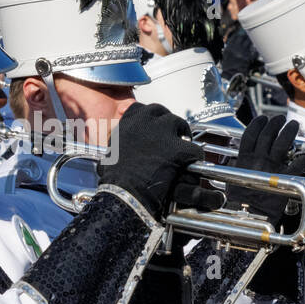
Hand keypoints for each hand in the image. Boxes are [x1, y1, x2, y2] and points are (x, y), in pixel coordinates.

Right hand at [97, 103, 217, 217]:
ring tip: (182, 149)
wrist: (124, 194)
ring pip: (180, 124)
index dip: (151, 120)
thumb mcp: (110, 155)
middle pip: (163, 114)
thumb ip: (118, 146)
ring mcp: (164, 133)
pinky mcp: (179, 149)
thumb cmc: (114, 180)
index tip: (154, 128)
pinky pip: (194, 149)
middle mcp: (146, 122)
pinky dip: (194, 157)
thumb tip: (119, 150)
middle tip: (171, 137)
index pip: (142, 110)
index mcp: (128, 123)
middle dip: (168, 124)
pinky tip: (191, 167)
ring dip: (182, 135)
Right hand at [227, 115, 304, 228]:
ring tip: (294, 125)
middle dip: (275, 123)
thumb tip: (239, 162)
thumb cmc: (237, 203)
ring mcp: (273, 168)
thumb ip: (238, 168)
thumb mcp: (232, 181)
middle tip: (281, 118)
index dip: (257, 124)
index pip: (250, 135)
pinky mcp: (286, 178)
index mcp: (244, 160)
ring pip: (283, 143)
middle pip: (268, 134)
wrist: (248, 217)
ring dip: (290, 131)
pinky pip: (300, 163)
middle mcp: (258, 160)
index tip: (262, 119)